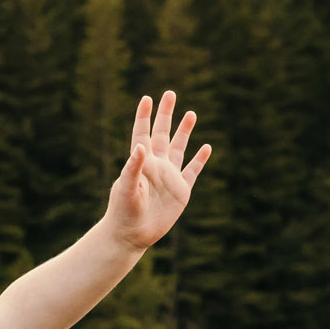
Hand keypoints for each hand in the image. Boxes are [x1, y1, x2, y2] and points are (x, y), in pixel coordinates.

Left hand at [105, 91, 209, 250]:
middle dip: (166, 115)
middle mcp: (156, 166)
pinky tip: (206, 148)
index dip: (144, 116)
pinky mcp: (180, 191)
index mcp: (140, 162)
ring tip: (191, 113)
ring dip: (184, 132)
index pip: (142, 133)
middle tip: (170, 94)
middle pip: (162, 134)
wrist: (132, 234)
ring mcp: (169, 177)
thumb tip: (141, 146)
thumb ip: (133, 167)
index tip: (147, 98)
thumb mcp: (126, 188)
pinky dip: (200, 160)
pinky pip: (192, 172)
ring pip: (179, 148)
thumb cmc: (123, 211)